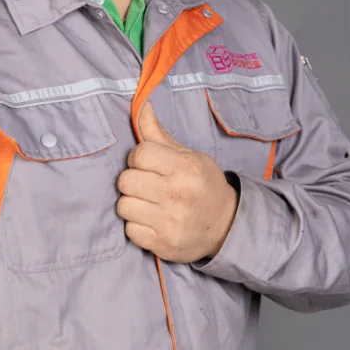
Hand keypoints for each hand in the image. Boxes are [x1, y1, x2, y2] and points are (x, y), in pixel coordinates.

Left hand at [116, 101, 238, 262]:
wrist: (225, 226)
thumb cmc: (202, 185)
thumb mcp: (188, 156)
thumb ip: (159, 135)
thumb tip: (142, 105)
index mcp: (186, 167)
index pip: (139, 154)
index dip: (138, 158)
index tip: (148, 166)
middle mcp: (178, 194)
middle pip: (126, 180)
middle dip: (132, 181)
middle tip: (146, 186)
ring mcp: (171, 222)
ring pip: (123, 206)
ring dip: (132, 204)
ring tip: (148, 204)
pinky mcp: (164, 244)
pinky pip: (130, 230)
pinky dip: (136, 225)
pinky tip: (151, 221)